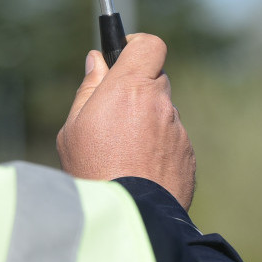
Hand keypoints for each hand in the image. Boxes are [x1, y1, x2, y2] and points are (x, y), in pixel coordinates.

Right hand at [56, 33, 195, 209]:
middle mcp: (160, 103)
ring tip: (122, 153)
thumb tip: (97, 62)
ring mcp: (178, 131)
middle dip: (136, 90)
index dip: (136, 46)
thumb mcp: (73, 127)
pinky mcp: (188, 156)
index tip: (123, 55)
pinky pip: (171, 141)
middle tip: (112, 114)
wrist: (128, 216)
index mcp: (130, 87)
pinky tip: (137, 170)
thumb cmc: (92, 169)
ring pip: (162, 113)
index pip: (149, 45)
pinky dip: (157, 148)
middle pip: (154, 80)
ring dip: (146, 123)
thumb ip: (88, 89)